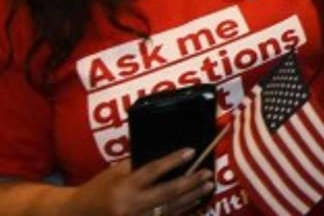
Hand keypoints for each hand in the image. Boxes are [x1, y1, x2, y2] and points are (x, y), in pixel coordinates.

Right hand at [66, 151, 212, 215]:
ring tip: (206, 187)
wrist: (77, 214)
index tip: (191, 151)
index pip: (153, 171)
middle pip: (167, 193)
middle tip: (208, 174)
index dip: (173, 161)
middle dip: (190, 183)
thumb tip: (168, 157)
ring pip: (169, 209)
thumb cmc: (98, 188)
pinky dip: (179, 212)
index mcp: (124, 187)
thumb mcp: (116, 172)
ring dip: (190, 198)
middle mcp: (130, 206)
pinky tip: (193, 204)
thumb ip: (139, 166)